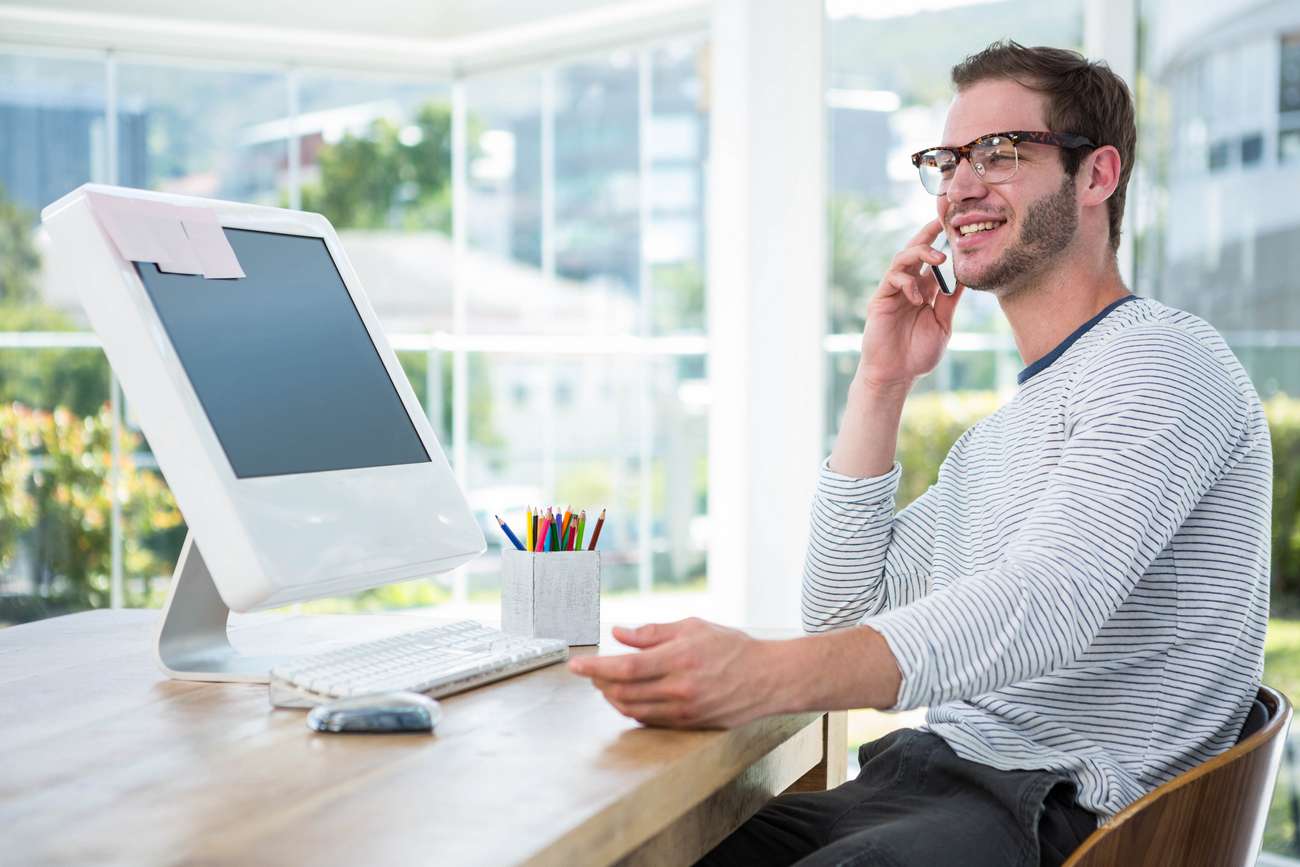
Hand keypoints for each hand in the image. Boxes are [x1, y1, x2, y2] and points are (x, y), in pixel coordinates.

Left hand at [567, 618, 775, 728]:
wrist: (768, 679)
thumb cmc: (732, 647)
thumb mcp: (693, 627)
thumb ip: (652, 633)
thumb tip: (618, 633)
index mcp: (679, 660)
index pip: (625, 667)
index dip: (595, 667)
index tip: (574, 665)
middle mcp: (679, 689)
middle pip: (622, 692)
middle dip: (598, 682)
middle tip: (589, 671)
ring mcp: (683, 710)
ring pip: (632, 709)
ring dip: (611, 697)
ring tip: (604, 683)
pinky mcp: (688, 724)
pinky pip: (648, 719)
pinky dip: (631, 708)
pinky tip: (627, 696)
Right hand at [857, 217, 964, 390]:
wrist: (896, 375)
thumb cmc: (918, 353)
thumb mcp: (943, 324)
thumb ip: (949, 300)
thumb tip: (965, 276)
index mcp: (924, 291)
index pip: (931, 261)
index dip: (940, 242)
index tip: (953, 225)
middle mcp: (908, 287)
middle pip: (914, 252)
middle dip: (926, 235)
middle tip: (941, 223)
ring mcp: (892, 292)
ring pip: (902, 260)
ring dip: (920, 253)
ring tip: (939, 259)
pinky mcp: (880, 300)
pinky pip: (892, 279)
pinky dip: (907, 282)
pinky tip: (918, 297)